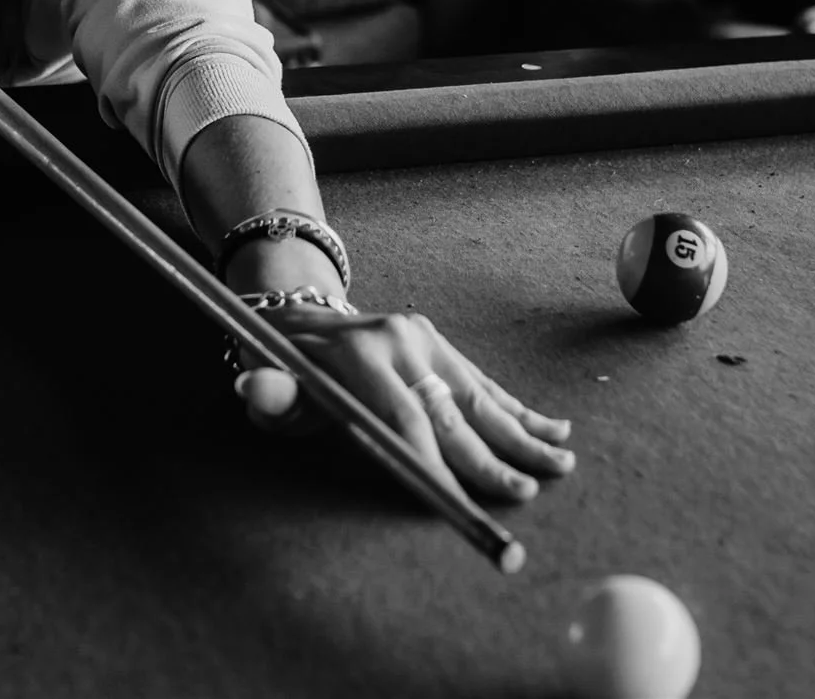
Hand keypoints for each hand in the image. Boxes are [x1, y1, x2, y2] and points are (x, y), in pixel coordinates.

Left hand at [235, 303, 574, 502]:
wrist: (297, 311)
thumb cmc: (282, 364)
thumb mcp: (268, 378)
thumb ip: (271, 393)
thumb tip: (253, 387)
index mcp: (360, 352)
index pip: (405, 419)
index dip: (432, 465)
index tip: (455, 505)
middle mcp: (400, 339)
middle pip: (452, 412)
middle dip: (490, 459)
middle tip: (523, 494)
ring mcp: (424, 337)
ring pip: (479, 396)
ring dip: (521, 433)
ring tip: (561, 461)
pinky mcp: (439, 342)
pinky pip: (482, 382)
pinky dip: (518, 409)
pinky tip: (554, 427)